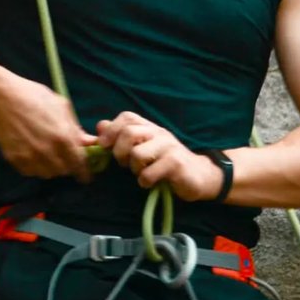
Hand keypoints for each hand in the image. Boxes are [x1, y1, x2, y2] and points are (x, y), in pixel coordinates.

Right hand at [0, 74, 95, 180]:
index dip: (84, 172)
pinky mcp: (14, 159)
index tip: (85, 176)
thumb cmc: (35, 96)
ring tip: (50, 156)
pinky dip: (36, 167)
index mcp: (62, 137)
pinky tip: (35, 156)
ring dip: (52, 168)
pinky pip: (30, 171)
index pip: (78, 164)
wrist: (3, 97)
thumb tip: (89, 142)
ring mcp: (29, 157)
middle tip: (65, 158)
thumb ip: (76, 128)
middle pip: (63, 171)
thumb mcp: (61, 107)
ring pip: (47, 173)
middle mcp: (47, 151)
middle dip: (68, 166)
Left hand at [96, 112, 223, 202]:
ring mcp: (169, 147)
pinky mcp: (176, 164)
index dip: (111, 130)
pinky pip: (149, 173)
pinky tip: (151, 182)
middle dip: (119, 152)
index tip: (105, 146)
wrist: (199, 175)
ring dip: (134, 169)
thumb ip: (122, 136)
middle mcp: (159, 133)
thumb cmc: (166, 162)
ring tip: (142, 173)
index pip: (127, 117)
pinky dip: (145, 181)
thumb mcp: (145, 147)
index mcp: (150, 127)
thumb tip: (100, 126)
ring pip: (137, 154)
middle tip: (125, 164)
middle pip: (129, 133)